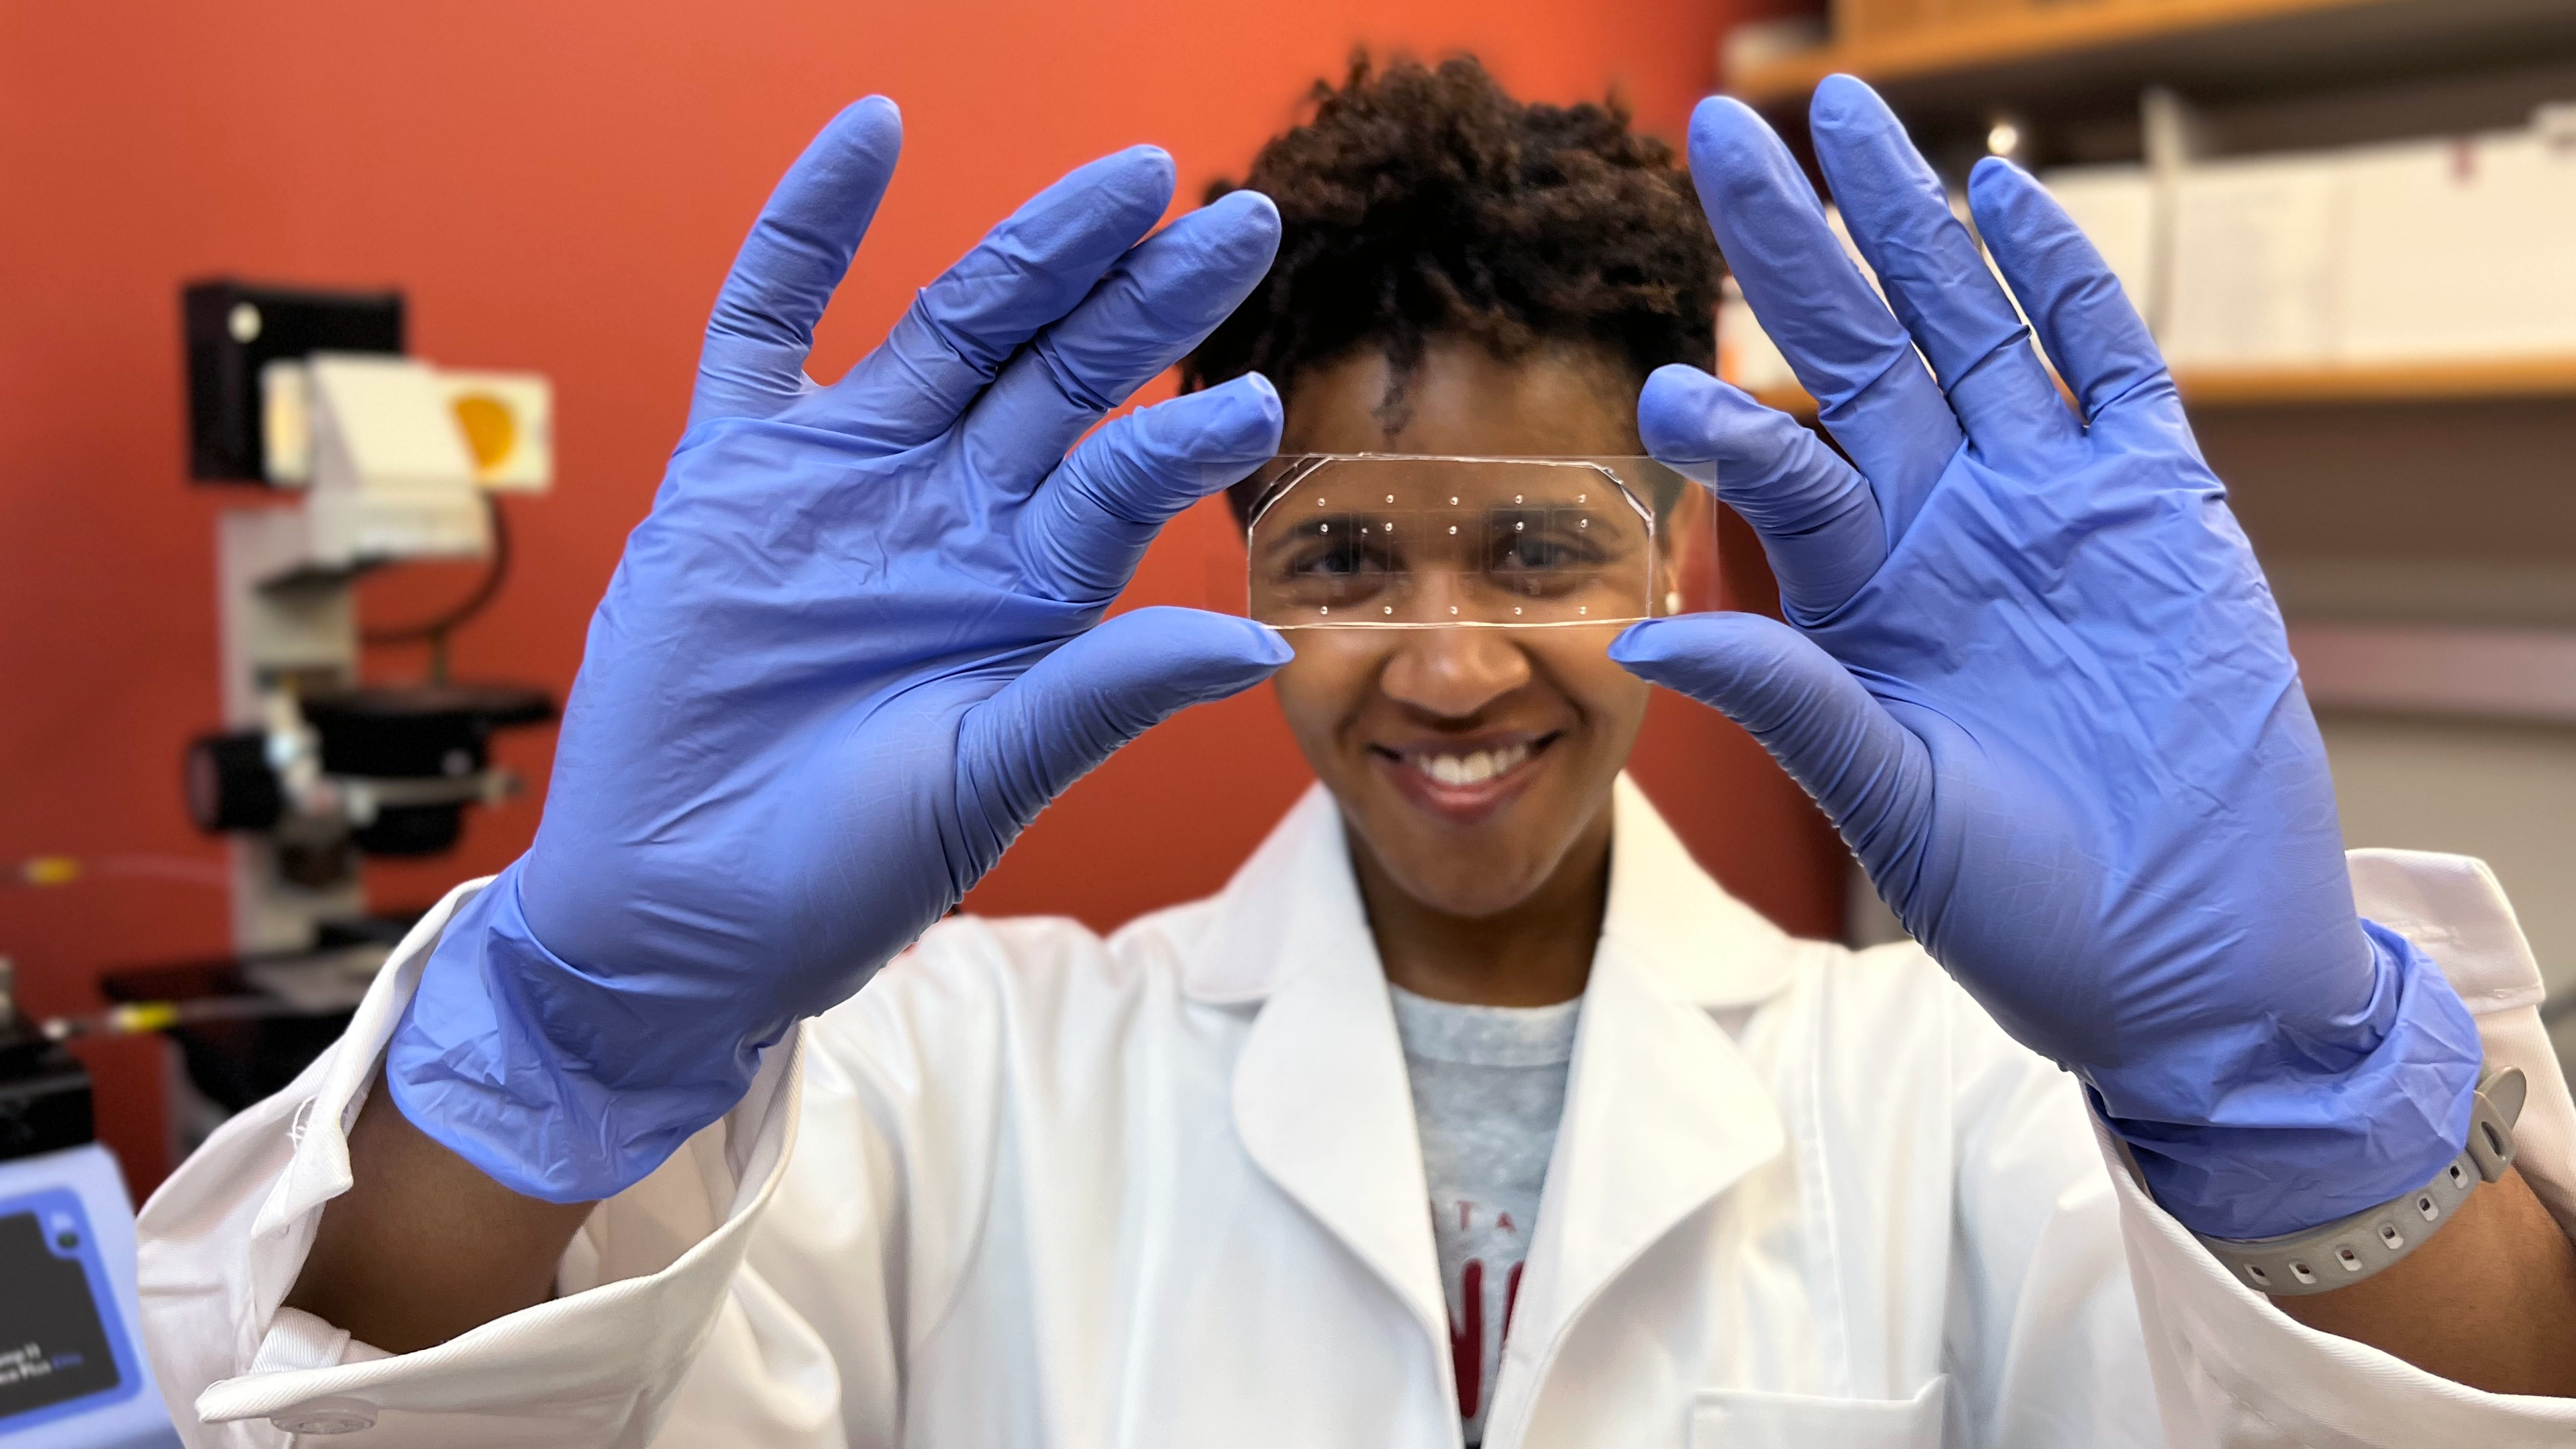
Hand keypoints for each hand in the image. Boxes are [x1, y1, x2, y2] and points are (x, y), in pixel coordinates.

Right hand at [388, 99, 1290, 1201]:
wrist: (678, 913)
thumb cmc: (841, 873)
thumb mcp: (989, 779)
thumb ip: (1106, 693)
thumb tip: (1260, 647)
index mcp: (1027, 593)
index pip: (1126, 479)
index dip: (1189, 437)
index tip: (1256, 402)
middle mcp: (952, 515)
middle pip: (1065, 373)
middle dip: (1149, 297)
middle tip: (1242, 221)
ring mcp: (845, 477)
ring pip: (954, 325)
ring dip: (1036, 248)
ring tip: (1128, 180)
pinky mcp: (731, 469)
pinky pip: (768, 316)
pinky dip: (812, 223)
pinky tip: (872, 132)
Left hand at [1612, 78, 2481, 1238]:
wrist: (2189, 960)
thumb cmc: (2029, 910)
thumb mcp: (1886, 804)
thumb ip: (1784, 701)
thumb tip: (1635, 640)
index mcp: (1866, 596)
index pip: (1779, 465)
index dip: (1722, 412)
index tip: (1654, 380)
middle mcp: (1946, 527)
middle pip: (1860, 352)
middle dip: (1795, 245)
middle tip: (1720, 136)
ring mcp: (2054, 503)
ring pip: (1972, 328)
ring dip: (1915, 227)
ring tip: (1848, 122)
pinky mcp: (2161, 503)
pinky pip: (2105, 363)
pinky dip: (2060, 281)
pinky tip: (2002, 193)